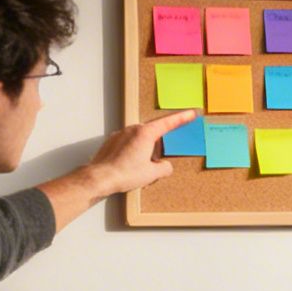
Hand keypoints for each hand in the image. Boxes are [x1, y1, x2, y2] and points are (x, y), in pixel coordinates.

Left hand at [39, 110, 196, 230]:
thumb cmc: (125, 174)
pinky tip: (129, 166)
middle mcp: (133, 129)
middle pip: (153, 132)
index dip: (182, 118)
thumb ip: (164, 167)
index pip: (169, 123)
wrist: (100, 177)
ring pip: (139, 139)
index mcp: (146, 133)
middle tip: (156, 160)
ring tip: (139, 169)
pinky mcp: (112, 141)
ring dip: (144, 151)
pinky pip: (128, 143)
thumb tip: (166, 166)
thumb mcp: (152, 173)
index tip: (191, 113)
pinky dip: (132, 152)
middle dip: (157, 145)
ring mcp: (121, 134)